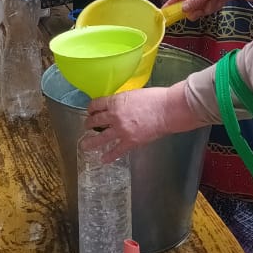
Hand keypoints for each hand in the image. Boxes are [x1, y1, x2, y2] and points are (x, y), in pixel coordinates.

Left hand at [85, 83, 205, 159]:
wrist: (167, 110)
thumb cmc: (155, 98)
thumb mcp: (133, 93)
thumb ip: (122, 101)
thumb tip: (118, 106)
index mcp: (115, 102)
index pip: (96, 104)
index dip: (91, 108)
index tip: (91, 111)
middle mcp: (114, 116)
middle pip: (96, 121)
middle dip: (89, 124)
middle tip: (86, 126)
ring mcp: (121, 131)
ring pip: (101, 138)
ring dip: (91, 142)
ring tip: (85, 145)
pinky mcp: (130, 142)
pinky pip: (116, 151)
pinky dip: (109, 156)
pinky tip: (103, 159)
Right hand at [167, 0, 252, 17]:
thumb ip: (195, 1)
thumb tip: (183, 9)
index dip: (171, 3)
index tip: (164, 13)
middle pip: (189, 4)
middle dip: (197, 8)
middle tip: (206, 5)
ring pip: (200, 8)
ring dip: (208, 7)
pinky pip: (209, 8)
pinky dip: (214, 6)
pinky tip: (221, 0)